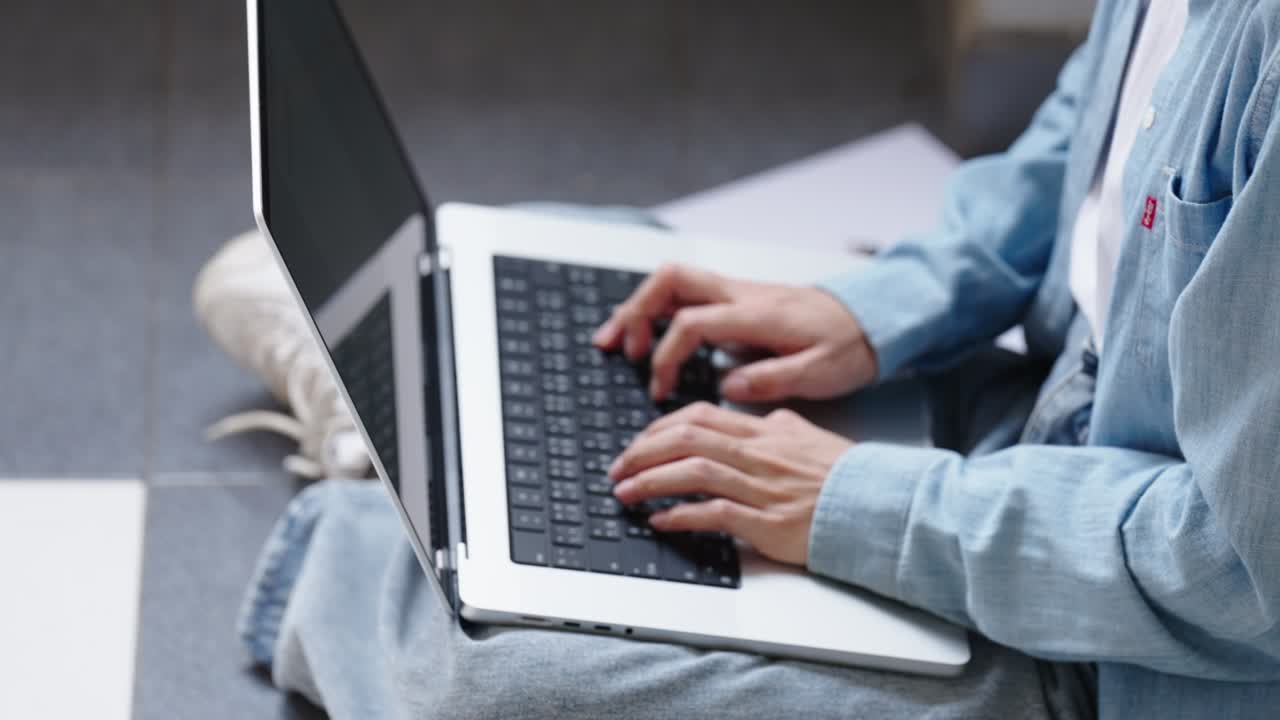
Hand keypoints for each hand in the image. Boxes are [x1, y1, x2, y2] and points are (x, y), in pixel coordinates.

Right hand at [592, 263, 877, 402]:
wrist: (873, 318)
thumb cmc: (849, 346)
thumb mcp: (821, 372)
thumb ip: (773, 380)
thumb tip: (727, 387)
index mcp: (758, 314)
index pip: (691, 323)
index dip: (666, 355)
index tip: (660, 389)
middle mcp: (742, 295)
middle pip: (671, 282)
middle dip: (635, 311)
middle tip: (617, 347)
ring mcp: (738, 293)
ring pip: (674, 282)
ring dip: (641, 307)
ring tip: (618, 341)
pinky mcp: (739, 300)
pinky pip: (687, 295)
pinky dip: (659, 311)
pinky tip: (649, 336)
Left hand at [608, 402, 852, 565]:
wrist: (878, 506)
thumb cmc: (846, 476)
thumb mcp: (808, 437)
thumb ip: (777, 426)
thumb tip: (759, 417)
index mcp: (765, 432)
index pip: (700, 416)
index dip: (660, 427)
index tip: (640, 441)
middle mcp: (758, 455)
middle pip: (687, 440)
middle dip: (643, 452)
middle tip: (618, 468)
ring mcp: (761, 488)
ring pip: (694, 472)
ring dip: (651, 482)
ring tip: (625, 493)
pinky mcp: (766, 523)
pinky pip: (715, 514)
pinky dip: (682, 517)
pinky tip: (661, 521)